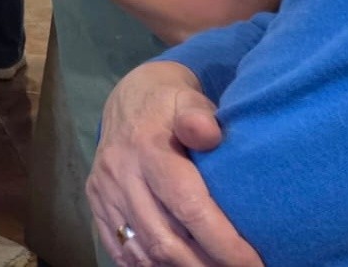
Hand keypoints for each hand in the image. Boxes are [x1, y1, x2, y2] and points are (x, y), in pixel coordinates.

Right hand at [87, 61, 258, 266]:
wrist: (129, 98)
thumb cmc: (171, 104)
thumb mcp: (189, 99)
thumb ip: (199, 116)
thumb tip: (209, 133)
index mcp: (147, 149)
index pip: (187, 207)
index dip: (222, 243)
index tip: (252, 263)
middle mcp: (120, 173)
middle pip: (164, 238)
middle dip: (204, 265)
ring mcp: (104, 190)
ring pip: (142, 249)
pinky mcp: (95, 201)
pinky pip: (118, 246)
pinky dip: (146, 265)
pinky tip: (173, 266)